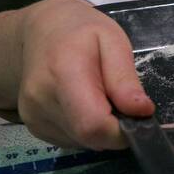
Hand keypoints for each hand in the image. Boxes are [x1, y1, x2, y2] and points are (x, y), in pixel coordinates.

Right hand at [15, 0, 153, 148]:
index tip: (139, 116)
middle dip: (115, 129)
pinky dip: (86, 129)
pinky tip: (86, 104)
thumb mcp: (112, 41)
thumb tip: (142, 111)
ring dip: (101, 128)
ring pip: (82, 141)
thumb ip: (124, 78)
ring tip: (102, 97)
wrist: (40, 32)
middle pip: (89, 137)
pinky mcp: (33, 126)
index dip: (122, 131)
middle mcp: (40, 100)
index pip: (93, 124)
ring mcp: (32, 116)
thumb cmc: (81, 31)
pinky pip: (71, 139)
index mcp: (63, 74)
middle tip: (123, 103)